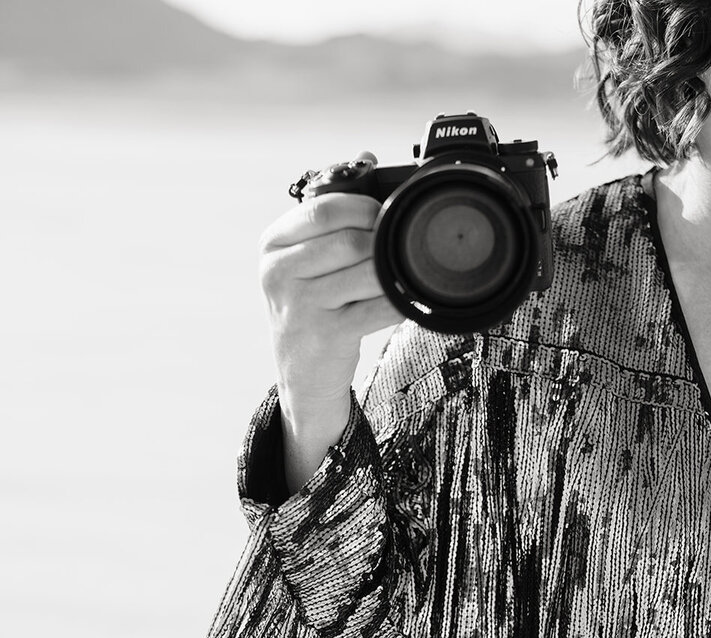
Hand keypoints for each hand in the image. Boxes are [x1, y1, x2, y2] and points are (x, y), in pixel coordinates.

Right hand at [259, 151, 398, 426]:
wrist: (301, 373)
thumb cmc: (311, 305)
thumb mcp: (305, 257)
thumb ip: (331, 212)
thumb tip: (367, 157)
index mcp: (273, 243)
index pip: (325, 209)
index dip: (365, 209)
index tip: (382, 218)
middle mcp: (278, 272)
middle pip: (350, 240)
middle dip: (381, 244)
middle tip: (395, 252)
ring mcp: (298, 306)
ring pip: (367, 272)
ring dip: (392, 274)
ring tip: (397, 277)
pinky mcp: (324, 335)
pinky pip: (377, 308)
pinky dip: (398, 303)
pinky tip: (403, 302)